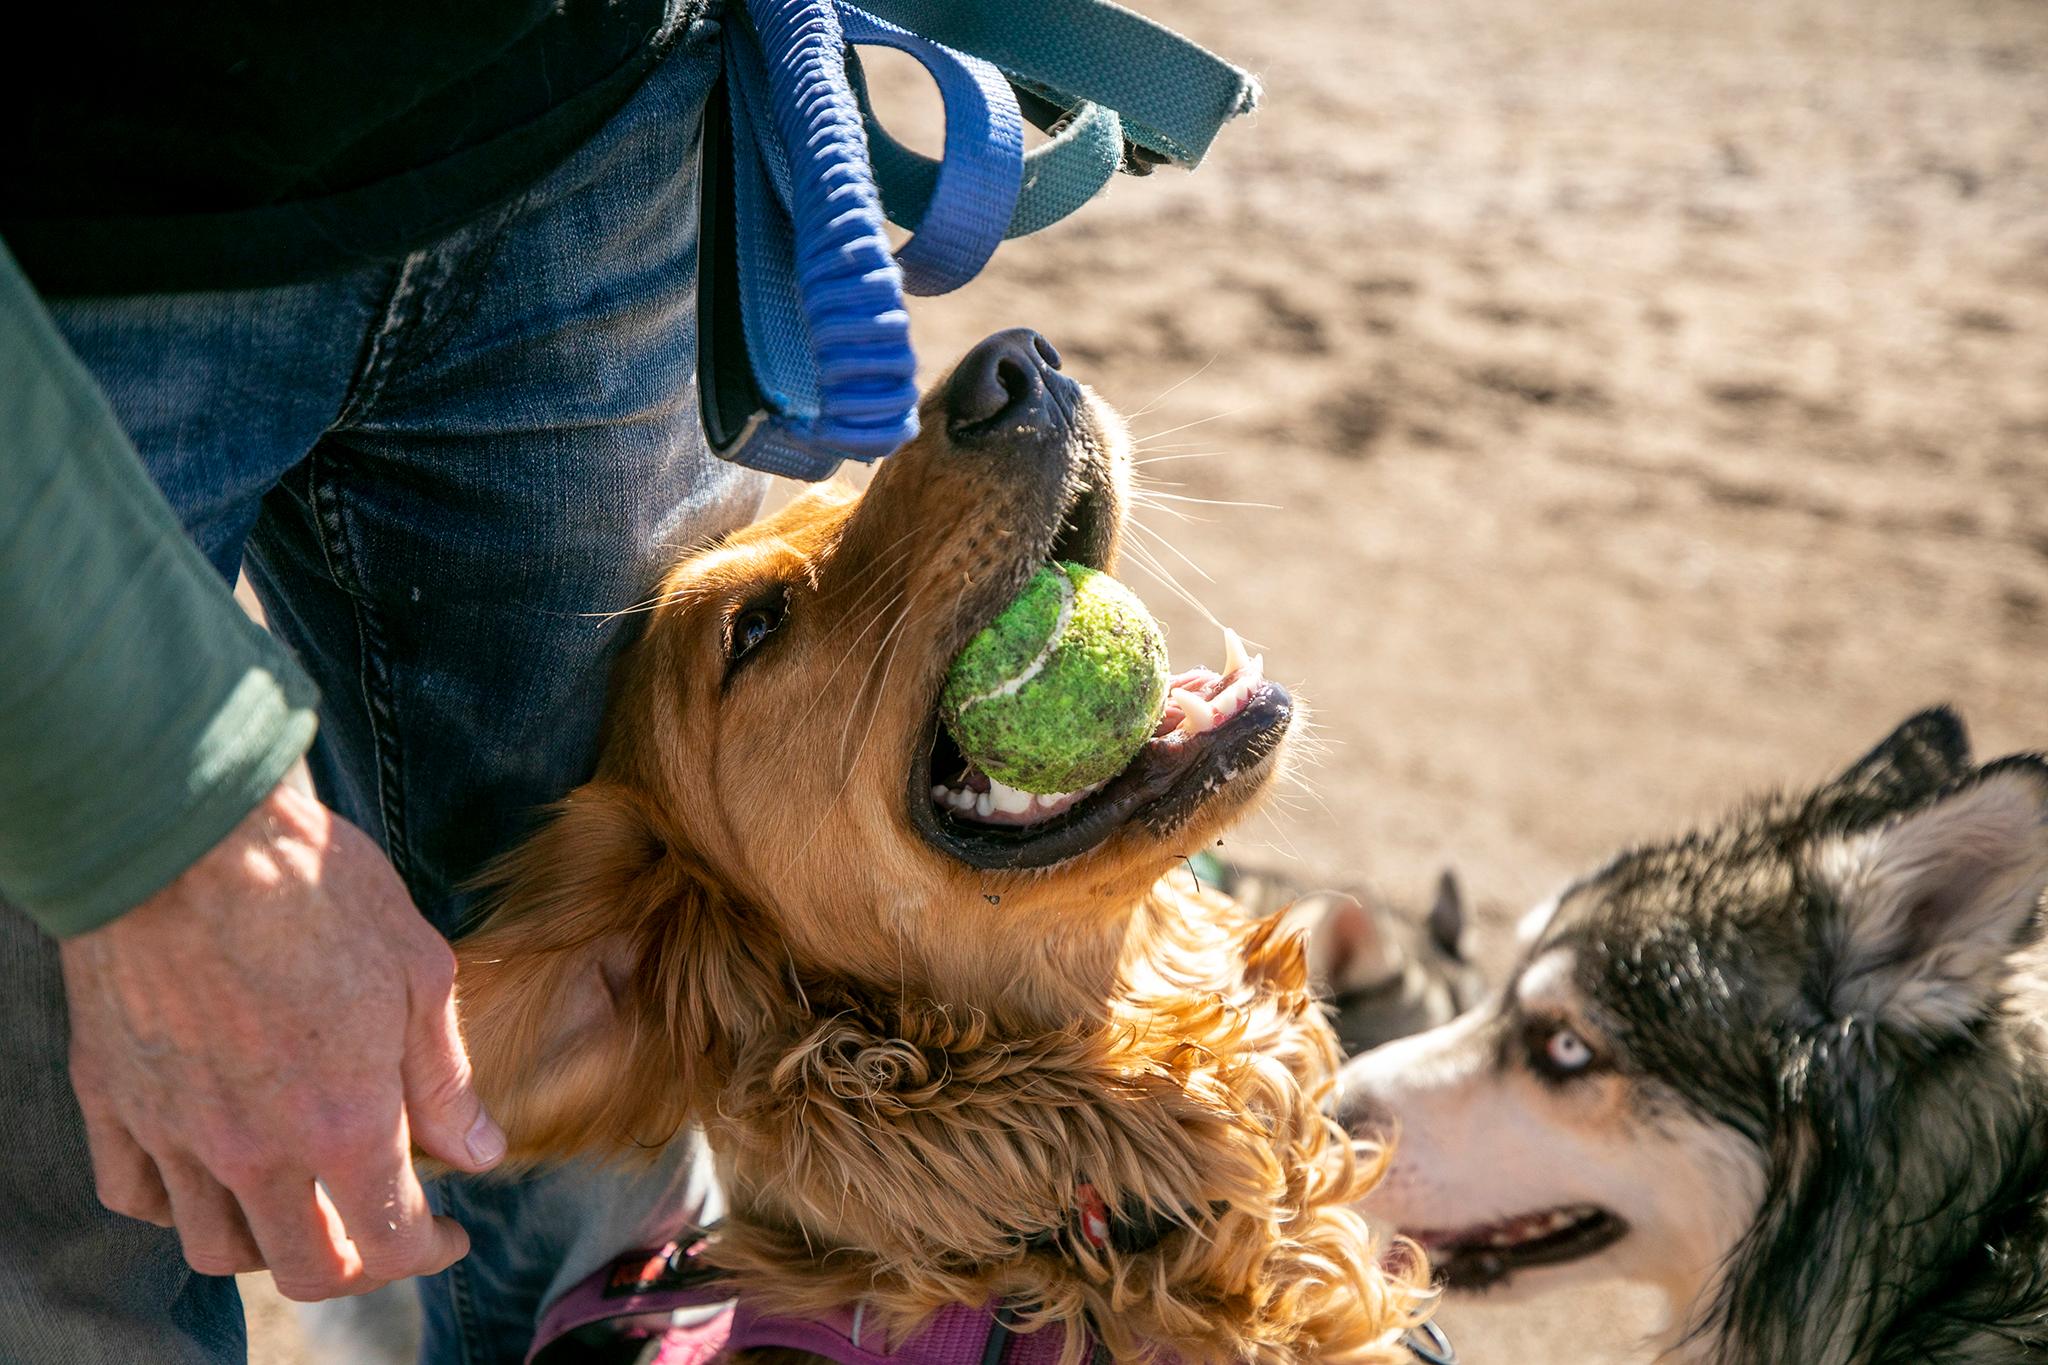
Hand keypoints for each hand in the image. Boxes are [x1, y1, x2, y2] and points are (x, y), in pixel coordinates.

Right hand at [59, 782, 506, 1299]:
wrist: (191, 832)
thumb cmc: (318, 886)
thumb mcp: (421, 970)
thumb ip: (446, 1078)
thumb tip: (480, 1151)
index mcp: (344, 1121)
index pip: (392, 1241)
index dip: (432, 1250)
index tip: (451, 1233)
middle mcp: (254, 1148)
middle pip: (305, 1269)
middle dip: (358, 1266)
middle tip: (381, 1229)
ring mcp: (173, 1130)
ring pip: (214, 1246)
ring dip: (267, 1244)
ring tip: (300, 1202)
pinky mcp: (111, 1097)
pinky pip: (133, 1194)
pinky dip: (173, 1203)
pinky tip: (208, 1171)